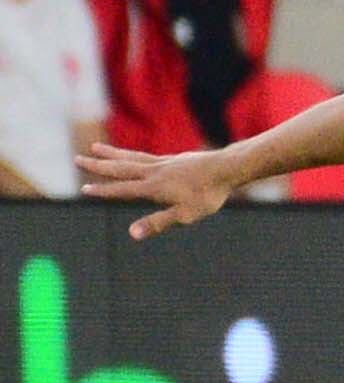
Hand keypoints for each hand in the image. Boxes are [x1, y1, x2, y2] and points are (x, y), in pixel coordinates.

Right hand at [77, 143, 238, 239]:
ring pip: (131, 157)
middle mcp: (154, 172)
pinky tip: (131, 155)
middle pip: (120, 168)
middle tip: (77, 159)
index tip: (84, 189)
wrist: (227, 169)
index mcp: (153, 187)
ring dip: (112, 154)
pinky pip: (146, 155)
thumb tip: (132, 234)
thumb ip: (157, 223)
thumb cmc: (207, 195)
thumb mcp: (184, 215)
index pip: (122, 189)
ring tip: (96, 147)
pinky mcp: (174, 159)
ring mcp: (163, 163)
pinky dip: (132, 154)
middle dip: (98, 165)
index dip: (103, 191)